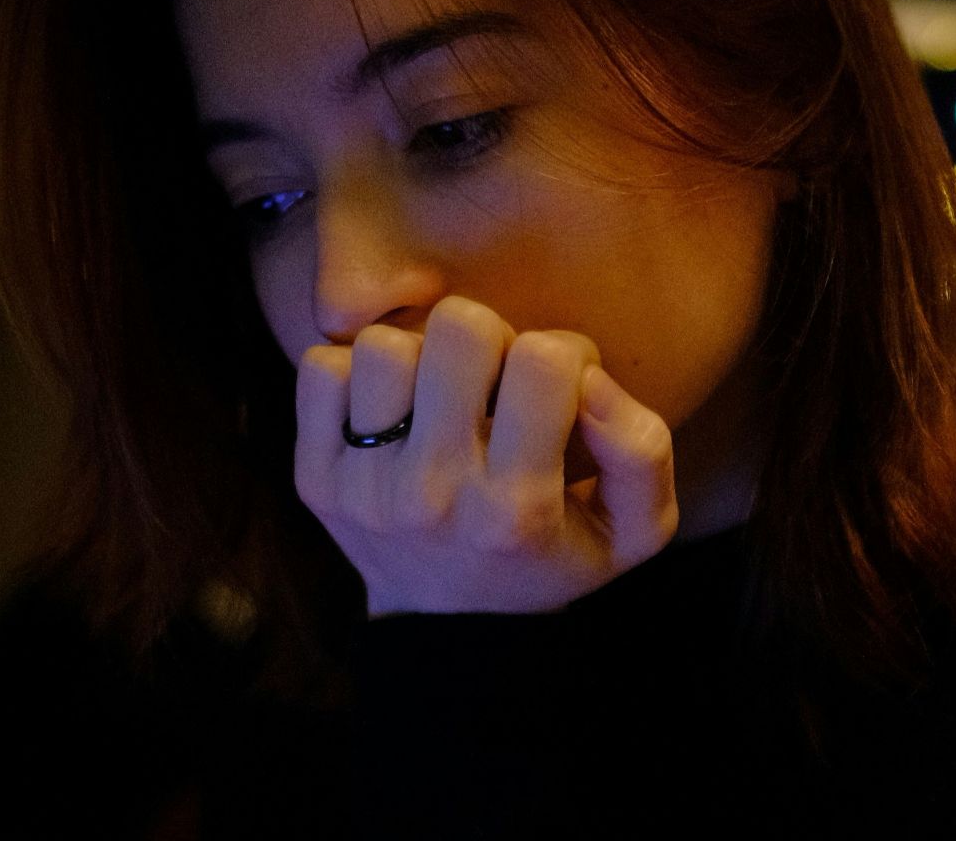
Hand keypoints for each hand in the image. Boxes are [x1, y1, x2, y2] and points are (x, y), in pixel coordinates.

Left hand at [293, 295, 679, 617]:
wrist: (449, 628)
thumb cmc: (551, 557)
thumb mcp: (633, 531)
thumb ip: (642, 450)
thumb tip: (590, 378)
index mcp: (516, 509)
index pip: (545, 359)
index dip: (565, 354)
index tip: (556, 390)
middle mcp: (433, 495)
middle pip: (458, 328)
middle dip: (489, 340)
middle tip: (493, 383)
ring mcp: (363, 488)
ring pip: (384, 345)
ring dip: (419, 358)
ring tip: (437, 397)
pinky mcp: (313, 479)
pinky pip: (320, 367)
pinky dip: (353, 376)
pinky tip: (388, 410)